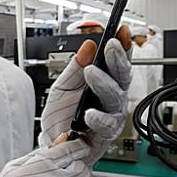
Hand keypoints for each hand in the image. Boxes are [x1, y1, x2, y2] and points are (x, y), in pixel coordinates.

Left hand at [39, 26, 132, 165]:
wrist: (53, 146)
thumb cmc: (61, 118)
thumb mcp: (62, 87)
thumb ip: (74, 68)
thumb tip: (88, 46)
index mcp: (104, 84)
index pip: (117, 63)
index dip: (122, 46)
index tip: (121, 31)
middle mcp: (111, 99)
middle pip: (122, 77)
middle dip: (117, 59)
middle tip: (111, 46)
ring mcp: (111, 116)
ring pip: (115, 98)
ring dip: (104, 84)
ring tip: (91, 73)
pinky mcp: (106, 135)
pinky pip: (106, 125)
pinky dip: (97, 118)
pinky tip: (89, 112)